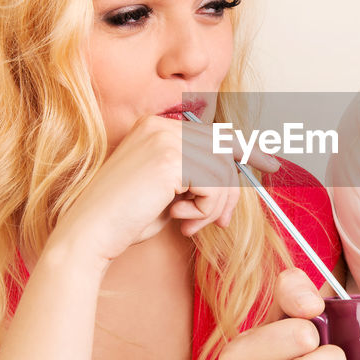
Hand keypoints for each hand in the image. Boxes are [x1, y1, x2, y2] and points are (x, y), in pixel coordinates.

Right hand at [50, 115, 279, 265]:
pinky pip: (214, 185)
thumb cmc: (125, 218)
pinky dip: (206, 210)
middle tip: (219, 222)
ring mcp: (165, 139)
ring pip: (223, 171)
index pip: (216, 133)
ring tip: (191, 223)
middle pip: (225, 151)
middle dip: (230, 192)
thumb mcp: (167, 190)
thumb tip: (235, 178)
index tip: (270, 163)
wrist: (89, 233)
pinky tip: (181, 220)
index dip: (247, 149)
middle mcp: (162, 125)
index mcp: (158, 127)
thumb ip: (195, 176)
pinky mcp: (170, 159)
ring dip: (215, 206)